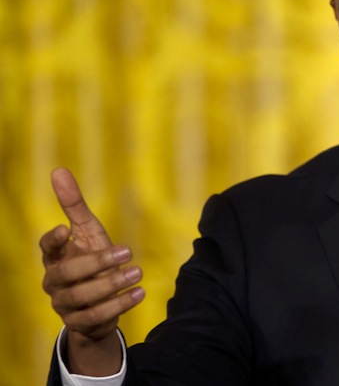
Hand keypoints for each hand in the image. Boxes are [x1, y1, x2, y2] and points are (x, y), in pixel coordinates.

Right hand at [40, 167, 144, 374]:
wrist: (96, 302)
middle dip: (97, 263)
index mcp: (55, 257)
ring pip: (82, 297)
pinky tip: (139, 293)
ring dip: (112, 284)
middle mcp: (54, 281)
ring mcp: (64, 303)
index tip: (66, 229)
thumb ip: (74, 205)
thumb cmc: (90, 259)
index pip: (46, 248)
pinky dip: (119, 305)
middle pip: (66, 274)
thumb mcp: (87, 231)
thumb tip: (58, 170)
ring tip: (138, 272)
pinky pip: (96, 316)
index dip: (52, 240)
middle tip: (128, 250)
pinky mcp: (79, 322)